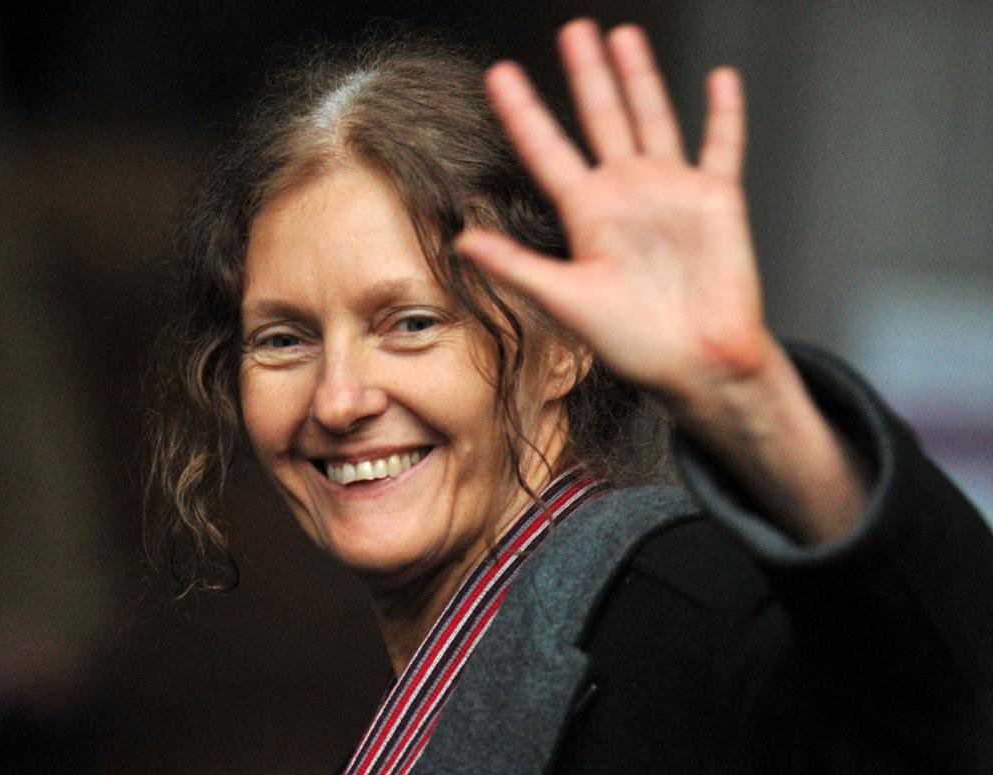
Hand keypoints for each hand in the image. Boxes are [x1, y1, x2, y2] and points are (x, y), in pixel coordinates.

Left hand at [458, 19, 870, 541]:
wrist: (698, 364)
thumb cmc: (635, 343)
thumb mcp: (566, 301)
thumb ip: (516, 266)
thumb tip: (462, 241)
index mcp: (588, 215)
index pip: (548, 150)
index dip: (524, 112)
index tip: (500, 75)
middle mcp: (627, 196)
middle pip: (601, 120)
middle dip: (586, 75)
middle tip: (572, 31)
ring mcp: (672, 192)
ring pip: (654, 119)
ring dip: (640, 79)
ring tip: (623, 37)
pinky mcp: (717, 199)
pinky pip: (722, 146)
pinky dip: (724, 114)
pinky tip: (720, 79)